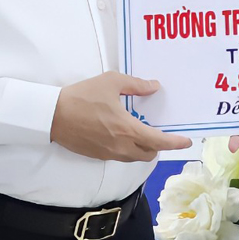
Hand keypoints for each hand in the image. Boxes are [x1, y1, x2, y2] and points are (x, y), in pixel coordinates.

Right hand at [51, 73, 191, 161]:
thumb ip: (136, 85)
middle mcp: (121, 146)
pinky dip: (127, 149)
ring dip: (143, 148)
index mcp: (127, 129)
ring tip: (141, 132)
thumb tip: (154, 86)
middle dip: (159, 145)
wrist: (52, 116)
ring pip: (134, 157)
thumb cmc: (82, 97)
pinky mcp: (97, 156)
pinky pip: (120, 156)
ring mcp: (108, 154)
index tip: (186, 141)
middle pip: (149, 153)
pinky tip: (122, 134)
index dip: (175, 143)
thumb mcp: (111, 82)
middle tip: (160, 132)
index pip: (159, 141)